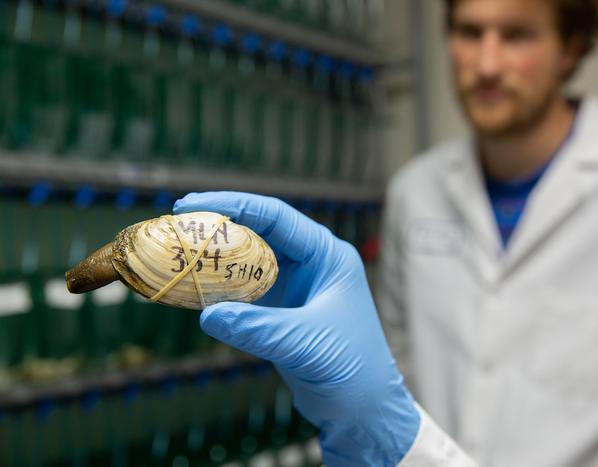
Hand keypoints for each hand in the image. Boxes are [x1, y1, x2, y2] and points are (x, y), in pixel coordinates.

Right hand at [173, 192, 419, 465]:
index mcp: (327, 256)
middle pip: (257, 232)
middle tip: (175, 225)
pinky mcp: (281, 311)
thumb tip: (208, 314)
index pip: (276, 216)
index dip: (234, 206)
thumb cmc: (352, 369)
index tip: (193, 206)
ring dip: (214, 257)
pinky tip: (192, 288)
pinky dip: (218, 288)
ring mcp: (295, 286)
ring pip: (247, 260)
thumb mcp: (306, 343)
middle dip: (217, 227)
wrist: (363, 409)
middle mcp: (310, 264)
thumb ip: (259, 328)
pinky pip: (243, 290)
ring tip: (175, 252)